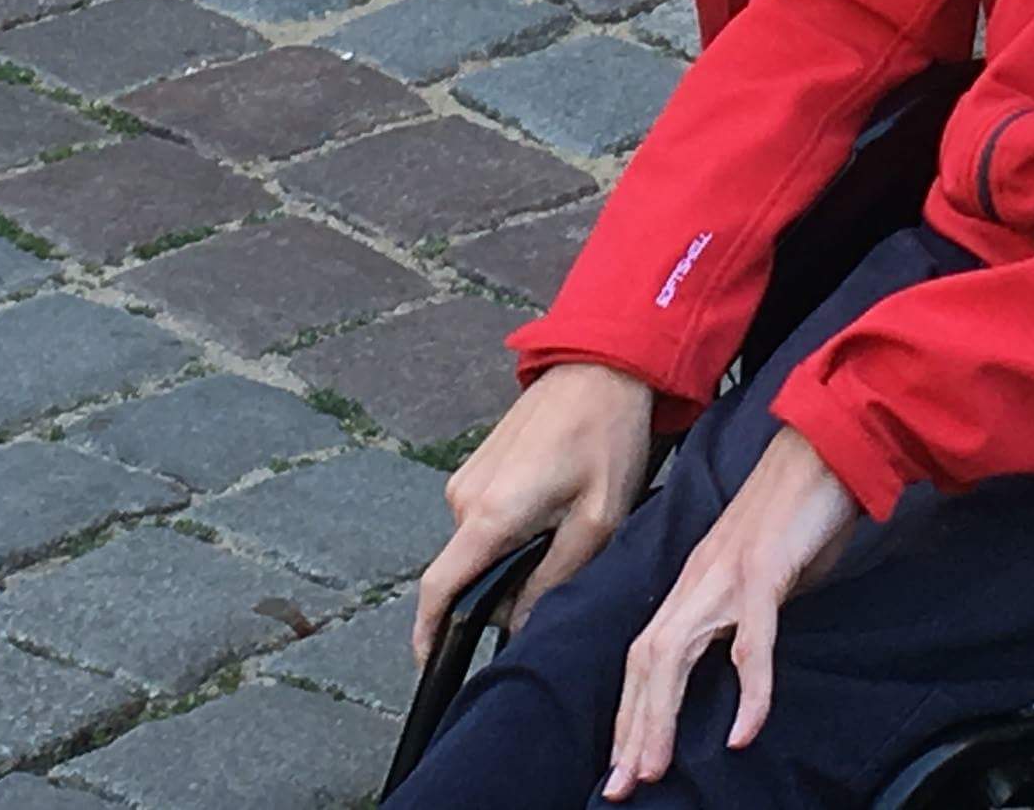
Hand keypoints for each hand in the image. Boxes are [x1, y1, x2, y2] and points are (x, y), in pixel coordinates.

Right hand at [412, 362, 656, 666]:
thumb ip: (554, 578)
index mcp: (490, 514)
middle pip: (468, 575)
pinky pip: (484, 520)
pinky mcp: (476, 468)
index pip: (440, 587)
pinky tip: (553, 508)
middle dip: (505, 590)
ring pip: (479, 548)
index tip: (431, 665)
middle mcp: (464, 497)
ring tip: (565, 528)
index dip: (430, 633)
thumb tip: (519, 623)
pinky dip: (512, 531)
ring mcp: (466, 479)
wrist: (598, 368)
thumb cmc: (603, 438)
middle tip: (561, 569)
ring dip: (514, 556)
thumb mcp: (597, 521)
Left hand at [602, 427, 858, 795]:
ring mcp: (729, 573)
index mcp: (697, 580)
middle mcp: (700, 578)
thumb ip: (747, 614)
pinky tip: (744, 732)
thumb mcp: (766, 574)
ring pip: (676, 653)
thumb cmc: (803, 510)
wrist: (829, 446)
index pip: (647, 653)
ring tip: (652, 771)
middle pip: (647, 659)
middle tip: (619, 786)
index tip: (622, 764)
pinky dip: (749, 691)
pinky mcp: (765, 569)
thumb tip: (745, 660)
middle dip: (631, 728)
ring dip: (661, 717)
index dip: (631, 710)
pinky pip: (752, 640)